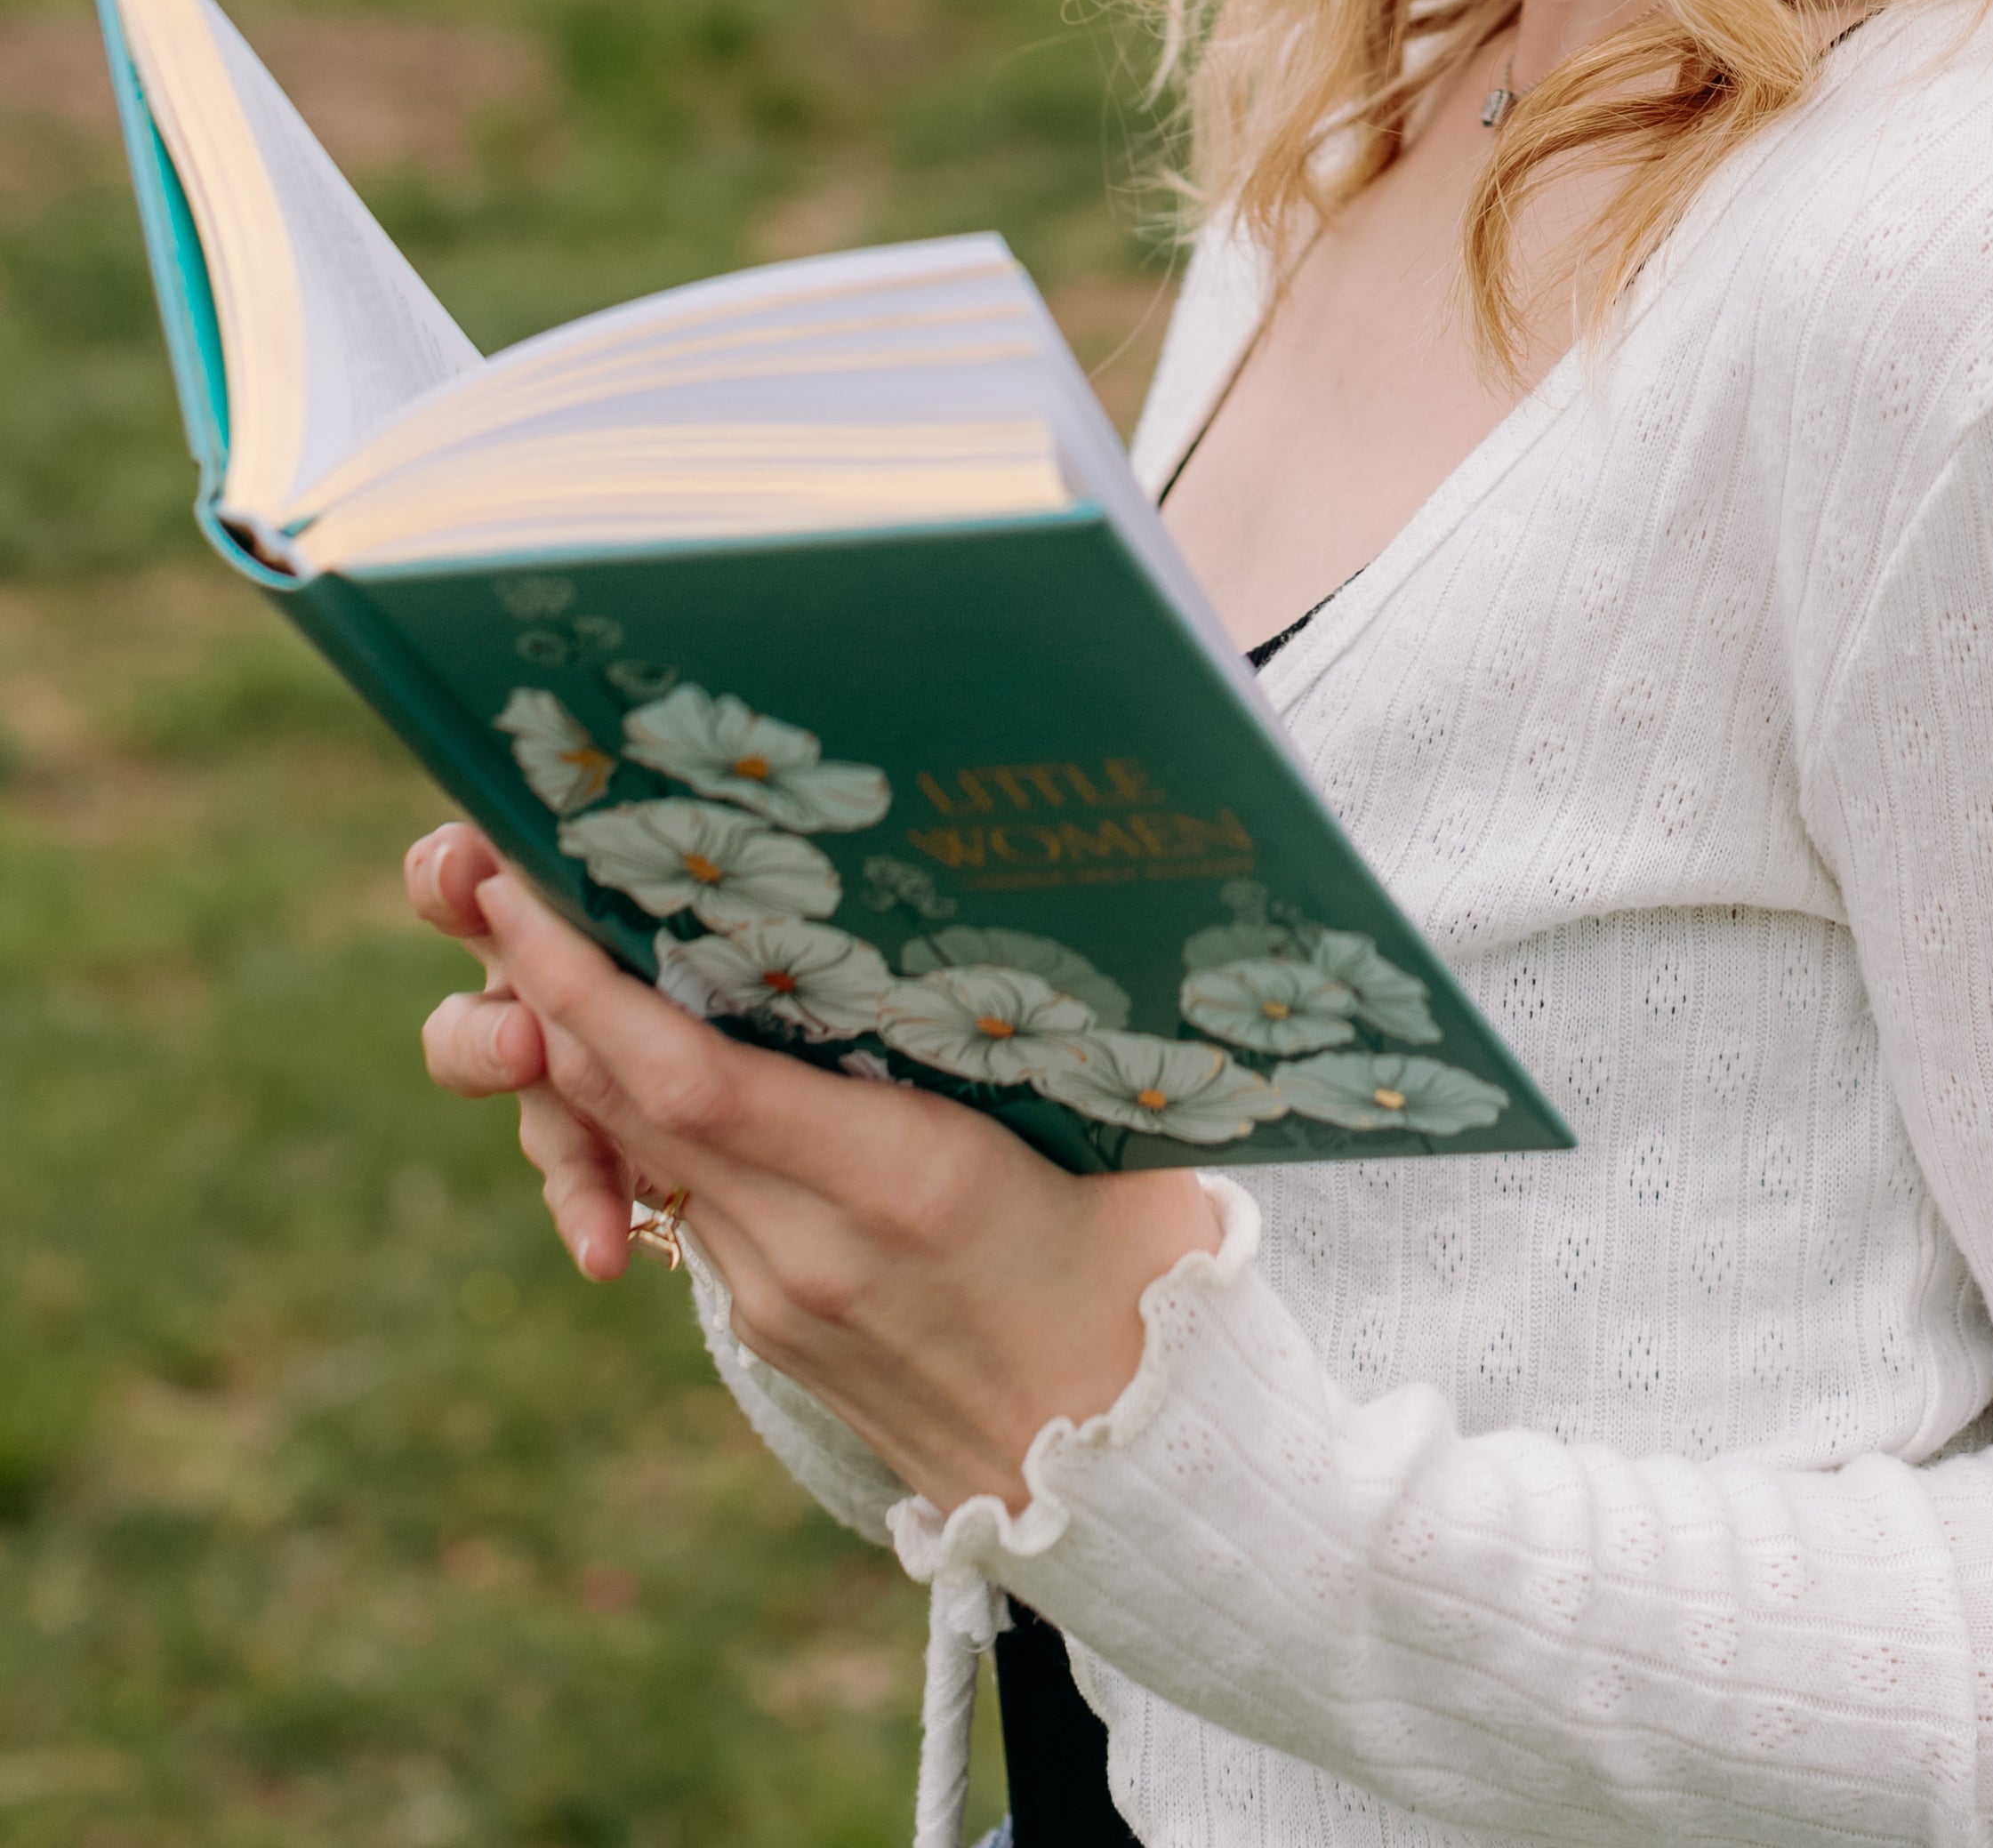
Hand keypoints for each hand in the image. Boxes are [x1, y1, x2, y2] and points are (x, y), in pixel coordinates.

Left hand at [406, 824, 1222, 1507]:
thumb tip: (987, 891)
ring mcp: (779, 1294)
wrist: (1125, 1473)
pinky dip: (644, 1118)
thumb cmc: (1145, 1274)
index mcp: (899, 1177)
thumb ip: (1012, 1028)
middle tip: (492, 874)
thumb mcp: (1097, 1129)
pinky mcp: (774, 1324)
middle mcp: (809, 1241)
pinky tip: (636, 1045)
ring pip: (642, 1149)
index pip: (687, 1073)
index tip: (520, 889)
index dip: (586, 982)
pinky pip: (688, 1199)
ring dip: (579, 1052)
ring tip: (547, 938)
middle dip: (547, 988)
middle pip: (628, 1103)